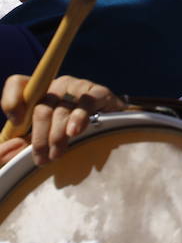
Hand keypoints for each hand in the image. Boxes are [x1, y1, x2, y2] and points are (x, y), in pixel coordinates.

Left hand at [2, 73, 126, 165]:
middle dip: (39, 138)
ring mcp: (78, 86)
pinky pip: (86, 104)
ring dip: (57, 136)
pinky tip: (74, 132)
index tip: (16, 124)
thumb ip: (19, 147)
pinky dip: (78, 119)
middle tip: (42, 159)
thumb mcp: (40, 139)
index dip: (12, 100)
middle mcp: (56, 85)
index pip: (18, 83)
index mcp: (38, 91)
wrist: (111, 127)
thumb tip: (10, 149)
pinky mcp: (99, 92)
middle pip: (41, 107)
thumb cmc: (69, 134)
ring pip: (61, 110)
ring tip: (57, 155)